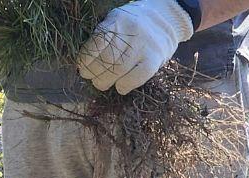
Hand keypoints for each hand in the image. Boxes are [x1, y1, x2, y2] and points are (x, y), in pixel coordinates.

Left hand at [76, 0, 194, 95]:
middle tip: (90, 76)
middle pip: (106, 59)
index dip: (86, 59)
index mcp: (117, 20)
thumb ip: (102, 38)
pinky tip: (120, 86)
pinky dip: (123, 86)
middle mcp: (132, 32)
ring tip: (101, 82)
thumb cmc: (133, 26)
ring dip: (104, 81)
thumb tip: (83, 64)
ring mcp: (144, 46)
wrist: (166, 19)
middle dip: (93, 73)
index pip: (97, 43)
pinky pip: (135, 78)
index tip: (82, 66)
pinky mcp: (154, 59)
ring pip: (117, 71)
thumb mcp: (116, 22)